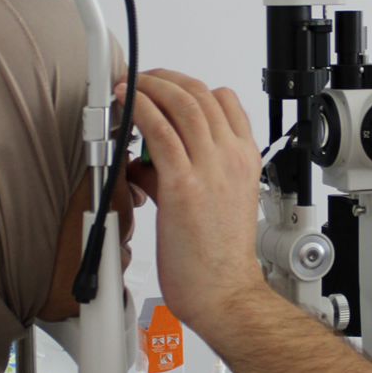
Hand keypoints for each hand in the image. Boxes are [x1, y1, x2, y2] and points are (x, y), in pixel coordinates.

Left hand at [119, 69, 269, 336]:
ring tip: (129, 86)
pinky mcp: (184, 186)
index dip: (191, 86)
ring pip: (183, 104)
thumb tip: (148, 164)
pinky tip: (126, 103)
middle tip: (141, 81)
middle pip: (201, 94)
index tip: (166, 88)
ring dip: (151, 86)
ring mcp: (211, 170)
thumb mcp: (214, 201)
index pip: (225, 101)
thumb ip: (185, 174)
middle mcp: (232, 158)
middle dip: (166, 79)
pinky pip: (161, 133)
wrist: (224, 293)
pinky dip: (141, 109)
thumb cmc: (218, 259)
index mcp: (245, 160)